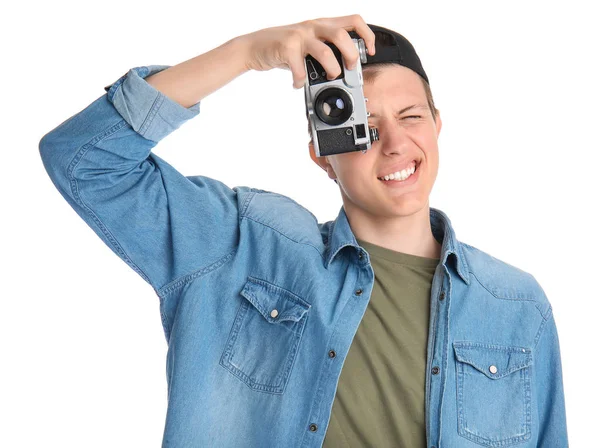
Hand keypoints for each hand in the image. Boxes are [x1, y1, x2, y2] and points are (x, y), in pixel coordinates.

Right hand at [240, 14, 375, 88]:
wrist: (253, 46)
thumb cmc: (282, 47)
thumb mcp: (308, 44)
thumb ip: (324, 51)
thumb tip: (343, 70)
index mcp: (322, 24)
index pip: (353, 20)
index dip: (367, 35)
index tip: (370, 52)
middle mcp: (313, 27)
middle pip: (342, 35)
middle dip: (351, 55)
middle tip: (349, 69)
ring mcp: (299, 37)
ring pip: (325, 50)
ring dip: (332, 68)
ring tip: (329, 77)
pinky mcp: (285, 48)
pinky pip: (300, 67)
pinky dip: (301, 80)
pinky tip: (298, 84)